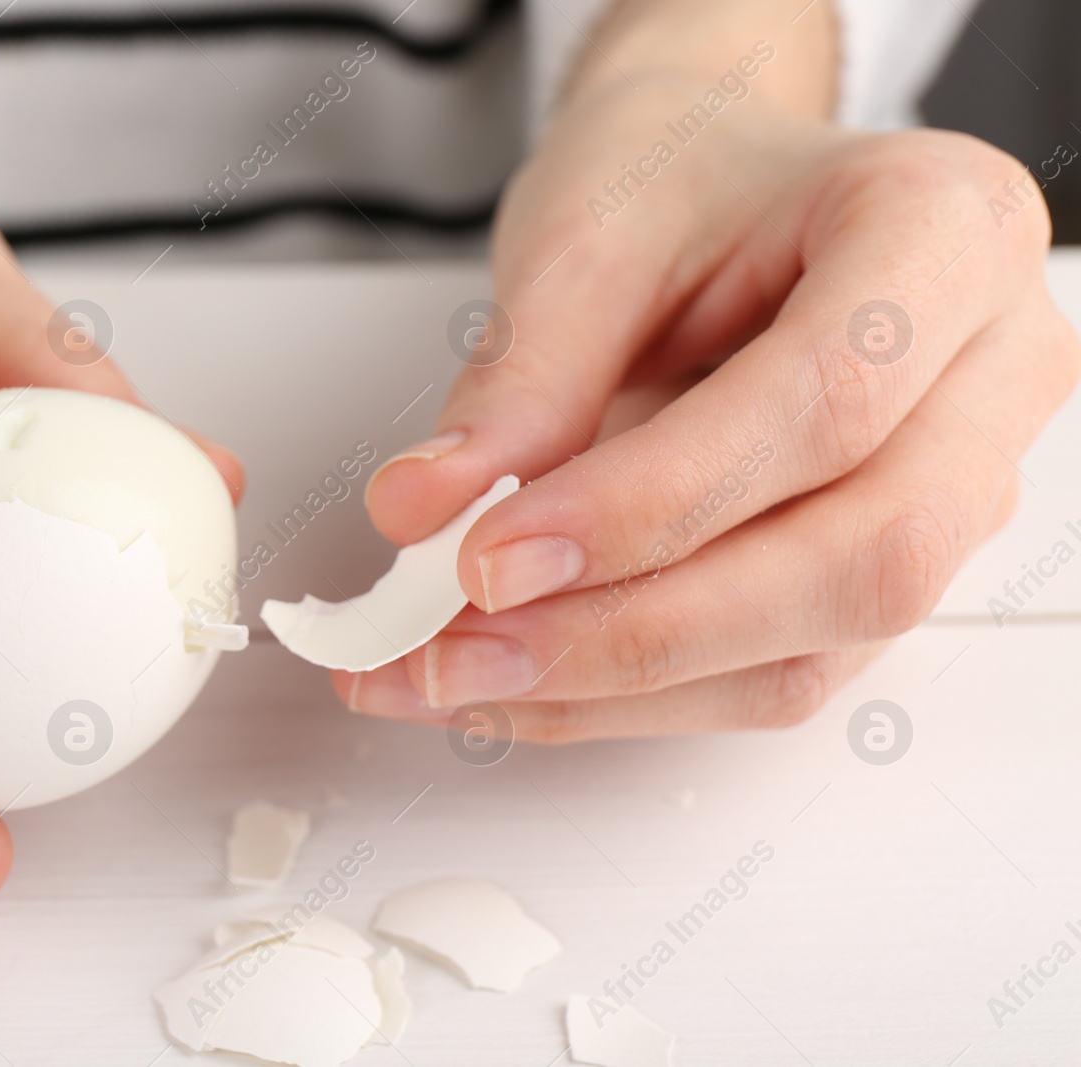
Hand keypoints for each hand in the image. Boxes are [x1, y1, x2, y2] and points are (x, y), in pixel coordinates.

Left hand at [342, 11, 1078, 738]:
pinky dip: (623, 697)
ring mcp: (955, 488)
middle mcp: (987, 374)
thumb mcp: (583, 237)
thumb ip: (519, 380)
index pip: (826, 402)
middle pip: (859, 558)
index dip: (648, 504)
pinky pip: (767, 675)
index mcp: (945, 232)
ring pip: (813, 649)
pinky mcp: (875, 571)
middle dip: (633, 630)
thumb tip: (424, 515)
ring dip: (613, 688)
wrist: (712, 181)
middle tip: (451, 648)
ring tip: (446, 674)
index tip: (486, 556)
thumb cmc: (672, 176)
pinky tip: (505, 683)